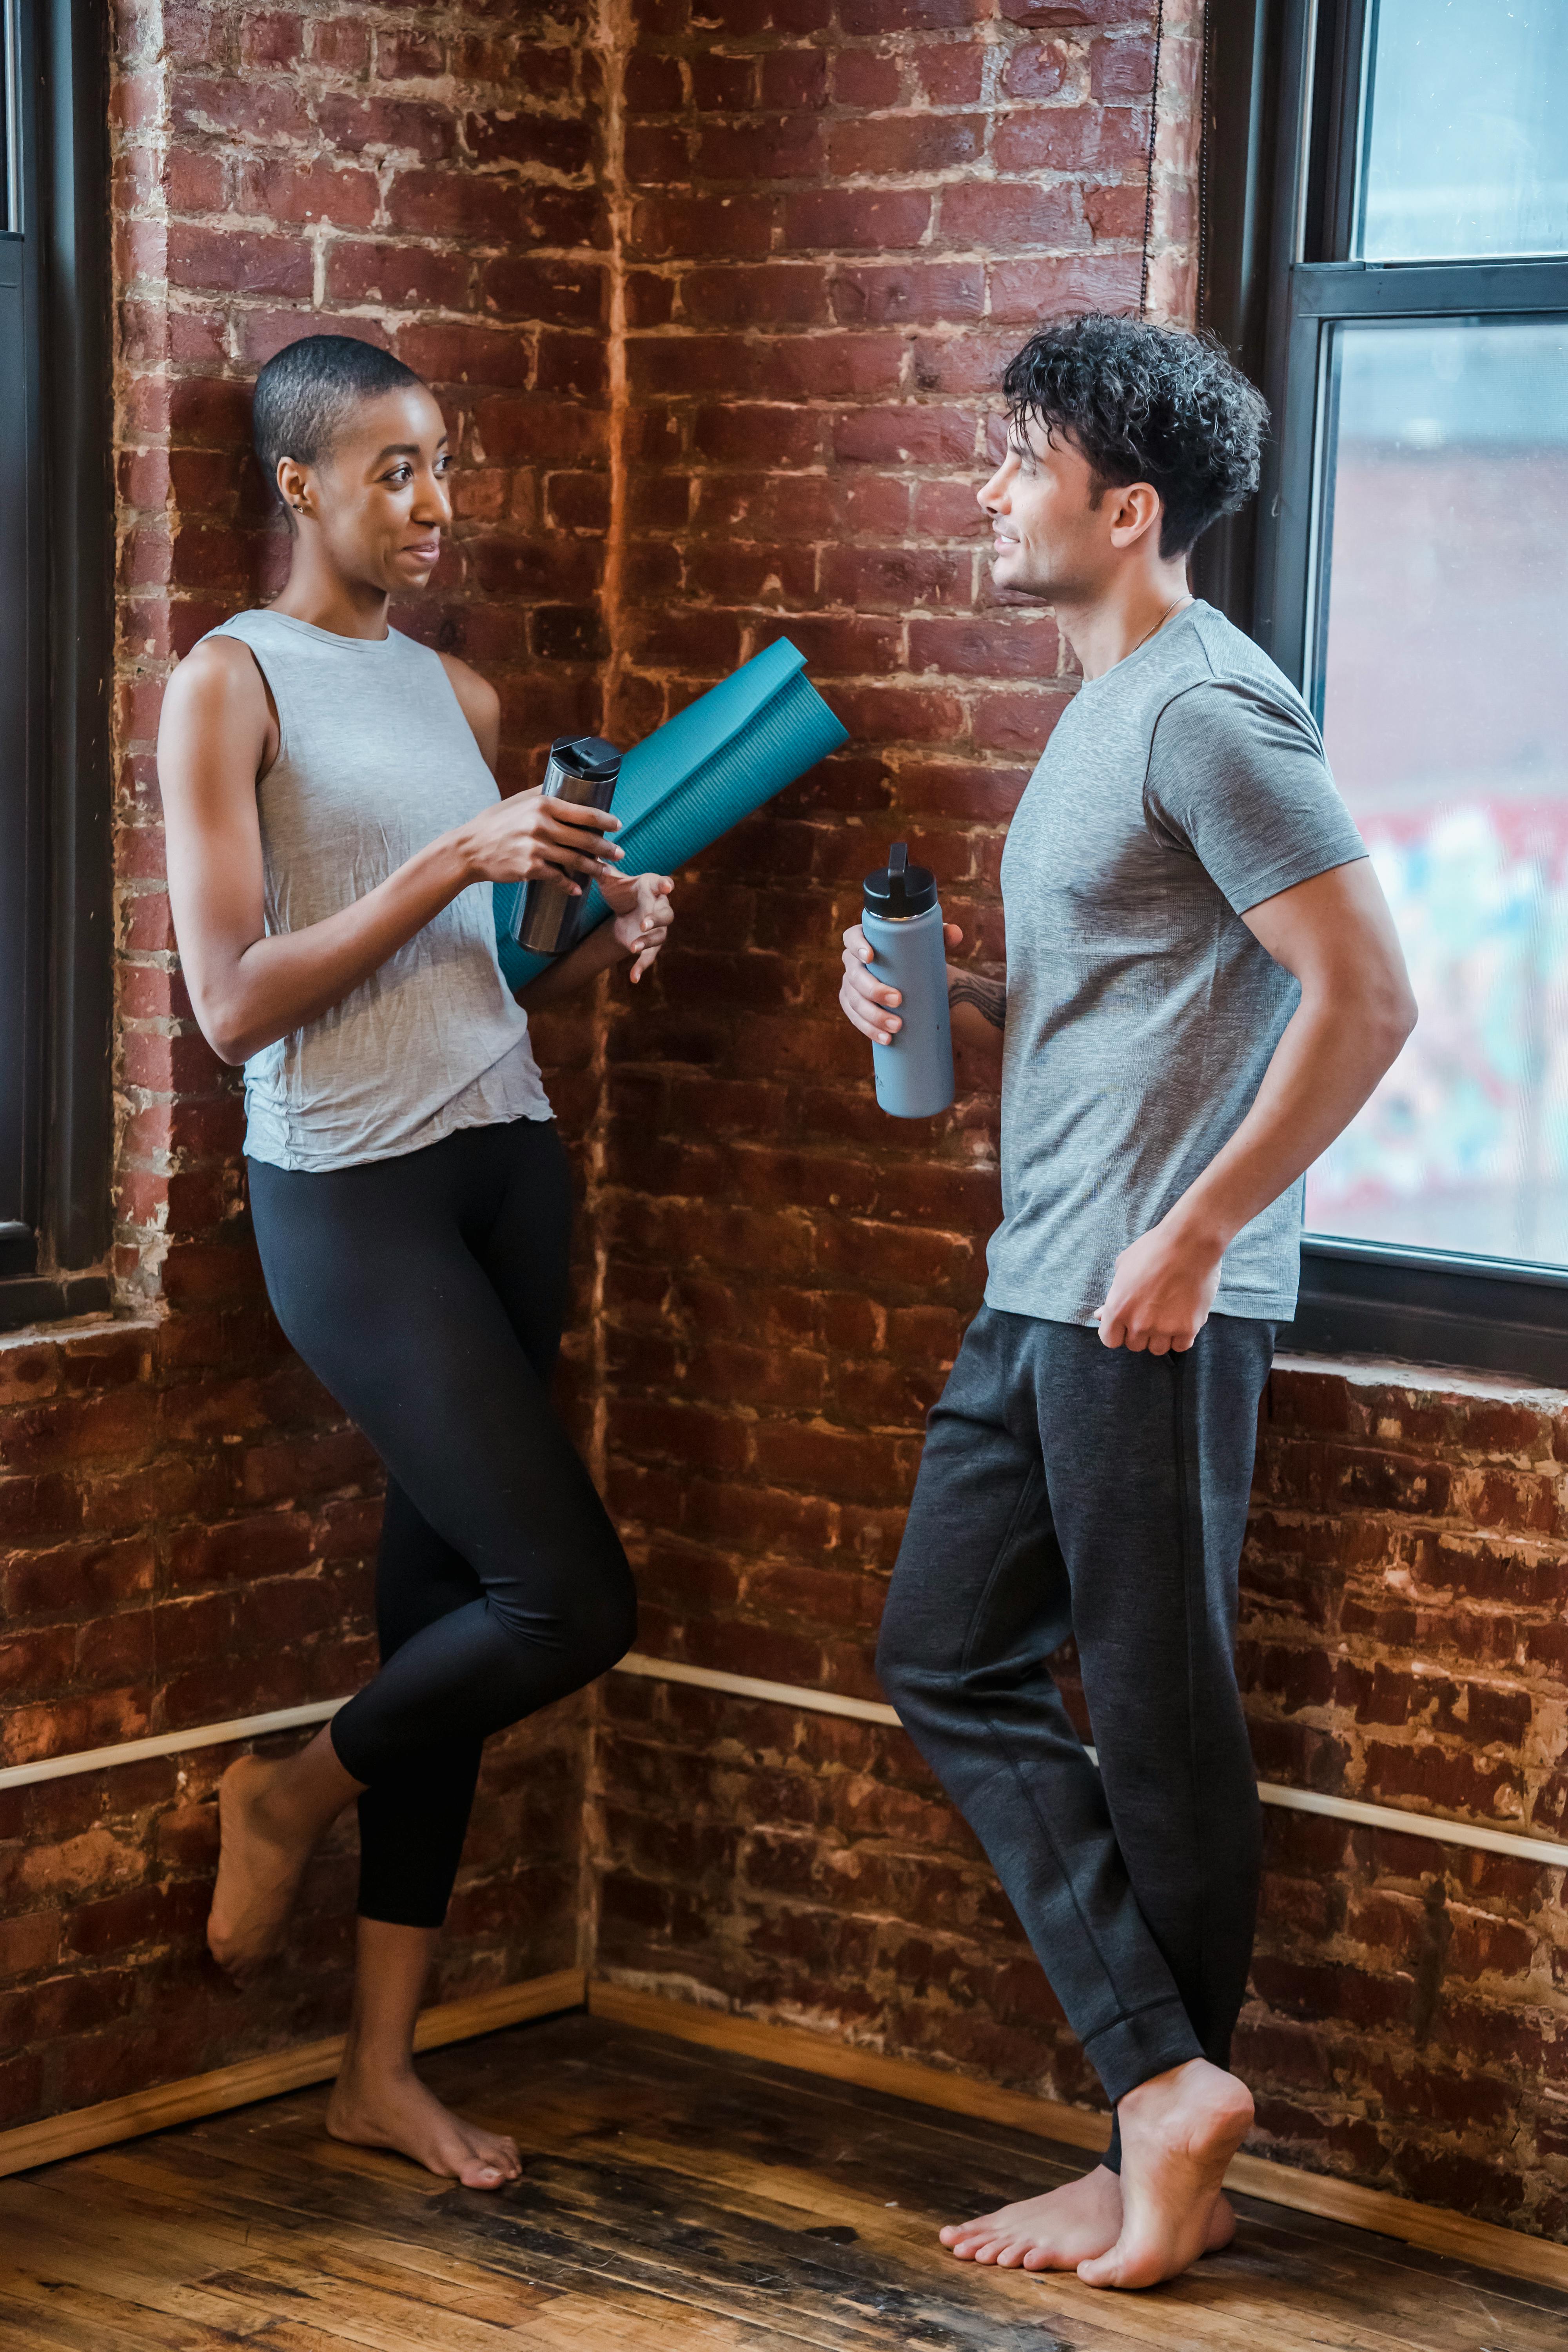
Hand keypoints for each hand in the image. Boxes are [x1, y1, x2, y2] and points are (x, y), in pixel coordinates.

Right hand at [459, 788, 624, 893]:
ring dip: (595, 868)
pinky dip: (569, 885)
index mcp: (542, 804)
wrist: (469, 849)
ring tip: (607, 871)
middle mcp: (541, 824)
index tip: (617, 825)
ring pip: (576, 860)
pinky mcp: (530, 868)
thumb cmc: (494, 823)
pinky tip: (578, 889)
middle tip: (620, 853)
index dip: (605, 820)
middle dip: (606, 848)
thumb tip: (565, 781)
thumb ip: (542, 793)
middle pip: (584, 838)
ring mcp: (536, 847)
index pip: (584, 812)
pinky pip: (558, 878)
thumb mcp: (517, 801)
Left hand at [603, 869, 673, 982]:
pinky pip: (651, 956)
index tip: (667, 886)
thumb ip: (602, 870)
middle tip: (644, 924)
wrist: (624, 911)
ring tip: (633, 947)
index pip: (662, 884)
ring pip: (660, 936)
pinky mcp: (650, 943)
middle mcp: (660, 907)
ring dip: (648, 942)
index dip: (665, 885)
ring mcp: (657, 928)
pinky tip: (633, 978)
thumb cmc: (621, 891)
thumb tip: (588, 853)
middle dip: (656, 919)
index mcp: (652, 887)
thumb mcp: (610, 881)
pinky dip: (642, 967)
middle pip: (665, 914)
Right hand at [840, 919, 963, 1041]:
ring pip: (854, 1001)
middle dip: (873, 989)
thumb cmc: (918, 957)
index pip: (851, 937)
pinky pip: (855, 1018)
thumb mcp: (930, 946)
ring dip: (873, 1016)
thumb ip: (943, 936)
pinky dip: (869, 1030)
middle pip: (854, 975)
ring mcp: (850, 986)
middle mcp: (852, 962)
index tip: (870, 957)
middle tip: (898, 1000)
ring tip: (897, 1026)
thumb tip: (955, 934)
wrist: (914, 982)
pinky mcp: (852, 1006)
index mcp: (864, 941)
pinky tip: (886, 1039)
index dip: (856, 946)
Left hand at [1093, 1218, 1223, 1353]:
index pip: (1110, 1340)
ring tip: (1167, 1314)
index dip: (1117, 1332)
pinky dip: (1181, 1336)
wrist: (1189, 1242)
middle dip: (1140, 1332)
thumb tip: (1100, 1315)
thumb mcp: (1123, 1268)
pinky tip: (1182, 1319)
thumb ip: (1112, 1296)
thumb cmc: (1153, 1249)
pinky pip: (1181, 1346)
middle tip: (1151, 1312)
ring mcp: (1164, 1328)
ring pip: (1158, 1349)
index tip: (1126, 1322)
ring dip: (1161, 1336)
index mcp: (1117, 1308)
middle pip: (1134, 1345)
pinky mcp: (1188, 1327)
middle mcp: (1138, 1323)